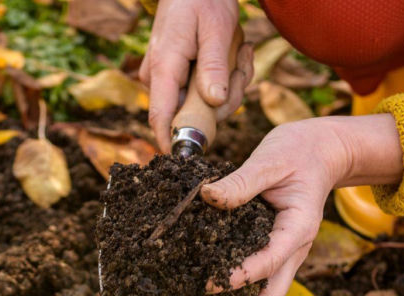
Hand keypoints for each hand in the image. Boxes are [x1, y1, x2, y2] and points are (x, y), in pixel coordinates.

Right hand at [139, 0, 248, 152]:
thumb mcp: (215, 28)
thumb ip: (213, 66)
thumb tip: (214, 102)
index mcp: (164, 67)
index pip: (161, 118)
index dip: (172, 142)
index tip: (190, 159)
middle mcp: (161, 78)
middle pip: (192, 114)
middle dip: (226, 98)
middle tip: (242, 61)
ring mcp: (169, 78)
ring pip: (204, 104)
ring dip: (231, 83)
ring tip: (240, 49)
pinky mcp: (180, 77)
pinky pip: (206, 91)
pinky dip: (227, 77)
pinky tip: (235, 51)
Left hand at [196, 114, 403, 295]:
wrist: (321, 153)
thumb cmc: (298, 152)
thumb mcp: (270, 159)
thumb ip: (241, 181)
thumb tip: (207, 196)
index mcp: (298, 228)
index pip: (269, 261)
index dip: (240, 276)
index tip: (210, 286)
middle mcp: (293, 252)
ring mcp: (283, 258)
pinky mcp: (271, 257)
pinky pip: (254, 288)